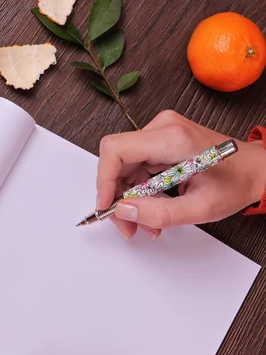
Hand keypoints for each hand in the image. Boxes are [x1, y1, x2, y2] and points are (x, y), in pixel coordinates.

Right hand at [97, 110, 265, 238]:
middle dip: (117, 197)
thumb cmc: (237, 183)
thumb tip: (124, 211)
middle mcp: (163, 128)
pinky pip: (136, 167)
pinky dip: (138, 191)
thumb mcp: (201, 208)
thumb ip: (160, 213)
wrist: (256, 170)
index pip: (116, 149)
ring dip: (128, 198)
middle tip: (129, 226)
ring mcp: (161, 132)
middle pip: (117, 161)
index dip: (104, 180)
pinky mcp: (161, 141)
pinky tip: (151, 208)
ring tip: (145, 224)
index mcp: (173, 138)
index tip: (107, 206)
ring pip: (124, 167)